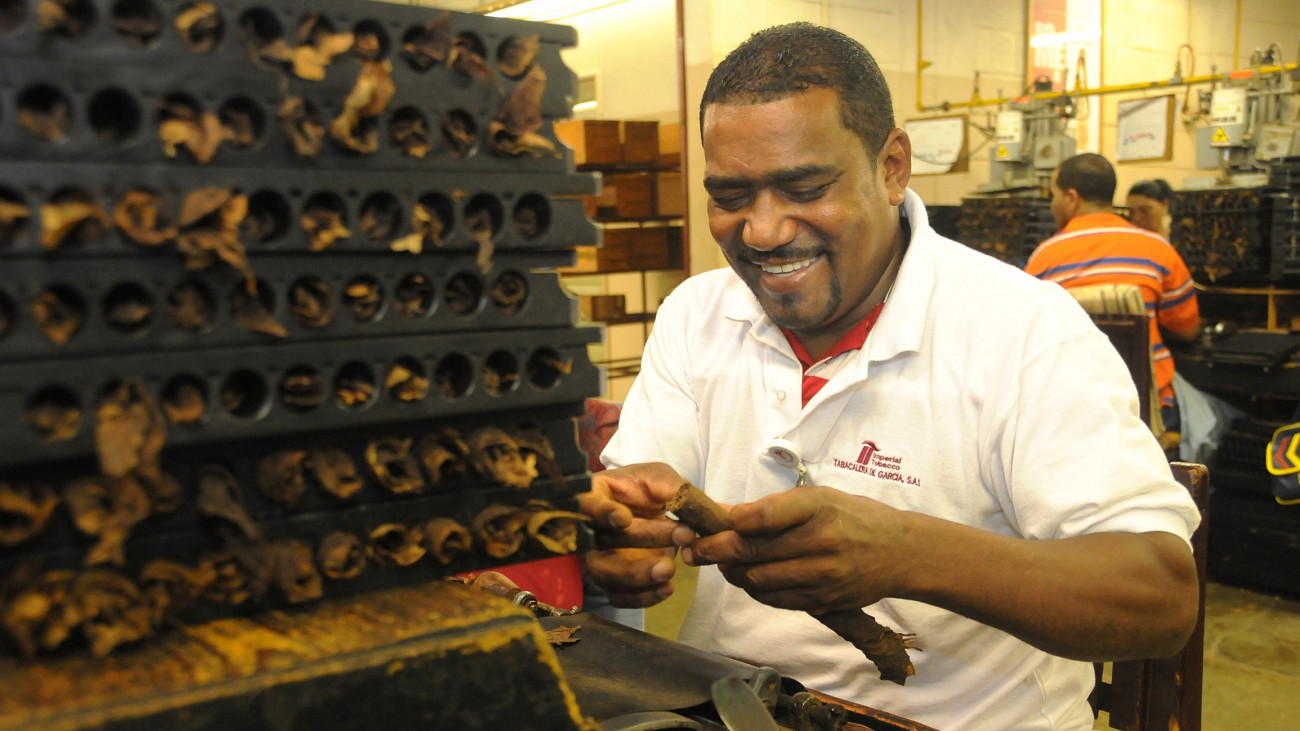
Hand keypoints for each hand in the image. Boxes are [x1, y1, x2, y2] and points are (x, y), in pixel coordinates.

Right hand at [578, 462, 685, 607]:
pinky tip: (667, 588)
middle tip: (682, 535)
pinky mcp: (611, 581)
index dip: (601, 513)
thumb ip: (669, 486)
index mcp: (594, 495)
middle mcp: (588, 529)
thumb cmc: (646, 490)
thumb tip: (683, 501)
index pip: (586, 505)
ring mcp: (597, 557)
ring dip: (637, 575)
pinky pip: (618, 596)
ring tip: (670, 570)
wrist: (650, 512)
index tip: (624, 519)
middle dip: (639, 540)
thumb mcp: (659, 478)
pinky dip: (642, 597)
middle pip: (599, 541)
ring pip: (604, 573)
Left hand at [675, 486, 910, 612]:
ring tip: (719, 561)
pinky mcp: (822, 602)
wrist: (899, 553)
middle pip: (753, 550)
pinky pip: (774, 599)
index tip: (712, 518)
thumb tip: (723, 513)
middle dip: (716, 549)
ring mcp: (822, 577)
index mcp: (820, 508)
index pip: (765, 514)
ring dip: (731, 571)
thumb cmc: (853, 517)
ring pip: (757, 579)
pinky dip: (752, 588)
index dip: (732, 519)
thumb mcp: (818, 498)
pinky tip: (746, 576)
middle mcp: (821, 543)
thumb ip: (772, 507)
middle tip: (694, 547)